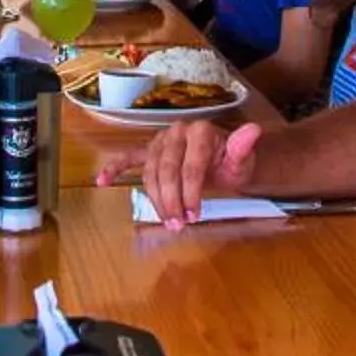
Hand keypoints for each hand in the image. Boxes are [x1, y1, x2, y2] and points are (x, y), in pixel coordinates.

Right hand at [101, 119, 260, 225]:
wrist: (224, 160)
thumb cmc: (232, 162)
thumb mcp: (242, 159)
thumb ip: (243, 147)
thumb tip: (253, 131)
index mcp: (200, 131)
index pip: (191, 165)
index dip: (192, 192)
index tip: (195, 215)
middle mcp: (177, 131)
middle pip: (167, 170)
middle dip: (172, 200)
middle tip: (178, 224)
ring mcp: (160, 141)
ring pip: (151, 172)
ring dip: (156, 199)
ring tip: (166, 221)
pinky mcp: (150, 151)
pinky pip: (129, 158)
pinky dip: (114, 168)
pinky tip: (102, 181)